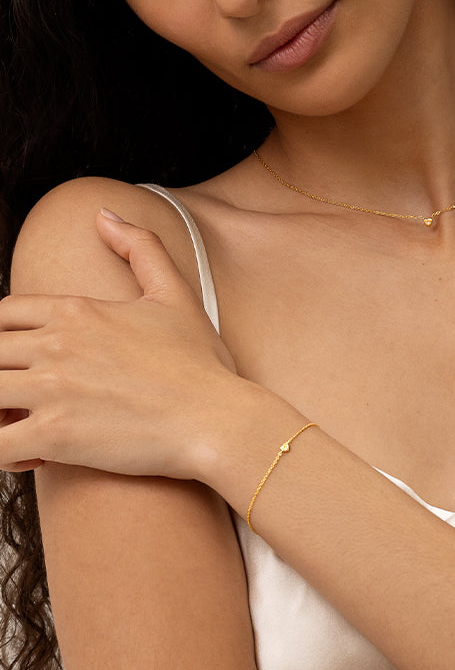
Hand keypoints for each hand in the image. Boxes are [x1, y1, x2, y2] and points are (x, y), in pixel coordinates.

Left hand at [0, 212, 240, 479]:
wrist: (218, 418)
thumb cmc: (201, 363)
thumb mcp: (175, 294)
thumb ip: (141, 248)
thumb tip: (104, 215)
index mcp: (77, 310)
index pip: (4, 313)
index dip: (4, 338)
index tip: (21, 361)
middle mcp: (57, 343)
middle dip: (0, 373)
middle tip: (23, 397)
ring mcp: (53, 388)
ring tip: (21, 423)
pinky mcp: (56, 435)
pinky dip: (4, 452)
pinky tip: (32, 454)